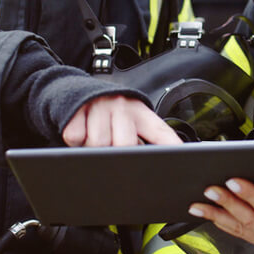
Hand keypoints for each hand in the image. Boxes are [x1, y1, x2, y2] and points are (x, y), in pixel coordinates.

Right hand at [62, 95, 181, 146]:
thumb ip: (143, 139)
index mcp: (139, 111)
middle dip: (119, 154)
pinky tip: (81, 132)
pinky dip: (76, 142)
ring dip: (94, 150)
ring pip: (98, 144)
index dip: (171, 145)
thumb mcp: (129, 119)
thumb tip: (155, 164)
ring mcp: (98, 106)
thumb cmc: (107, 113)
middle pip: (125, 144)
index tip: (182, 158)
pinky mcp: (75, 109)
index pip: (160, 130)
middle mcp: (121, 105)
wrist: (71, 89)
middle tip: (113, 151)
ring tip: (95, 140)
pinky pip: (76, 138)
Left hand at [187, 166, 253, 253]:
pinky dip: (220, 222)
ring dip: (215, 215)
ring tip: (197, 204)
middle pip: (247, 219)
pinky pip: (237, 233)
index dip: (250, 194)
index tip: (233, 181)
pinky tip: (206, 213)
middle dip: (227, 203)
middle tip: (210, 189)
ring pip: (237, 228)